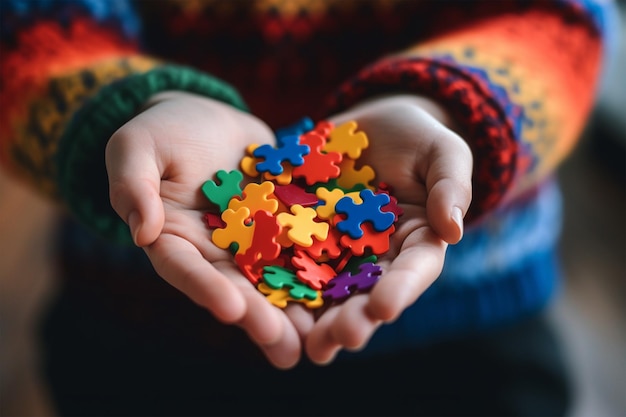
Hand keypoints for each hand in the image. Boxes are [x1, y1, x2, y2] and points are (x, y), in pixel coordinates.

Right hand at [105, 92, 302, 367]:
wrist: (208, 118)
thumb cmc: (164, 130)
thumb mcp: (136, 147)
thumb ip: (132, 185)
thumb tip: (141, 232)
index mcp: (174, 238)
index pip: (185, 269)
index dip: (206, 290)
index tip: (231, 310)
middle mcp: (214, 249)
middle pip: (235, 286)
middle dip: (260, 316)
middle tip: (286, 346)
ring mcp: (251, 239)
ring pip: (271, 277)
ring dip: (293, 310)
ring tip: (317, 340)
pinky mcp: (281, 223)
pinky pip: (301, 243)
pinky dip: (320, 267)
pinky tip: (345, 290)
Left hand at [302, 95, 472, 362]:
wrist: (371, 125)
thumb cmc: (417, 138)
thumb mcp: (442, 152)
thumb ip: (450, 187)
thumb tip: (453, 230)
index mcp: (414, 242)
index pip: (412, 271)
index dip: (400, 290)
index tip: (384, 308)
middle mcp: (374, 256)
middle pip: (366, 293)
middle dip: (353, 318)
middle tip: (339, 339)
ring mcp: (335, 247)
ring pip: (325, 288)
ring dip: (315, 318)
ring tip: (304, 342)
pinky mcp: (302, 232)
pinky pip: (287, 253)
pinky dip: (276, 276)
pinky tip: (261, 297)